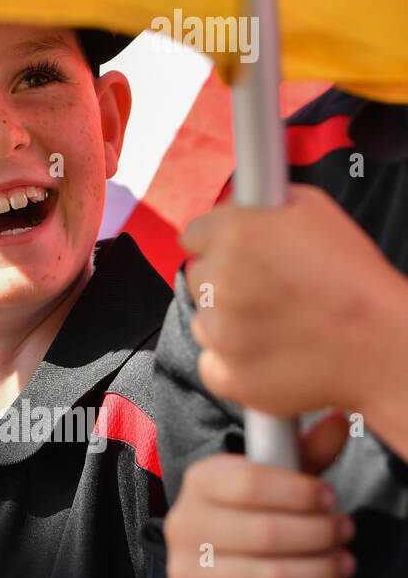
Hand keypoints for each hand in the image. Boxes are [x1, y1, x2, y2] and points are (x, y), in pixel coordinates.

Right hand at [164, 410, 355, 577]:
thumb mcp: (270, 485)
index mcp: (200, 481)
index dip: (299, 492)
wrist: (209, 569)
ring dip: (319, 571)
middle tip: (343, 532)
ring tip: (341, 564)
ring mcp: (186, 568)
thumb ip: (301, 455)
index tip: (329, 497)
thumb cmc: (246, 519)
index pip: (249, 482)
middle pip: (266, 531)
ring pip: (269, 575)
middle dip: (320, 534)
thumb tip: (336, 420)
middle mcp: (184, 523)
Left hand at [182, 184, 407, 416]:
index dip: (217, 243)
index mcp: (236, 235)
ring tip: (277, 323)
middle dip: (225, 281)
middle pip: (197, 277)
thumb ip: (259, 203)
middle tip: (267, 291)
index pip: (193, 235)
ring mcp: (221, 331)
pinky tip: (269, 352)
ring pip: (204, 321)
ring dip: (228, 322)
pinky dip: (233, 362)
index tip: (236, 254)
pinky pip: (212, 363)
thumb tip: (234, 206)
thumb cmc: (355, 277)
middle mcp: (220, 280)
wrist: (384, 344)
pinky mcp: (228, 374)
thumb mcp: (312, 210)